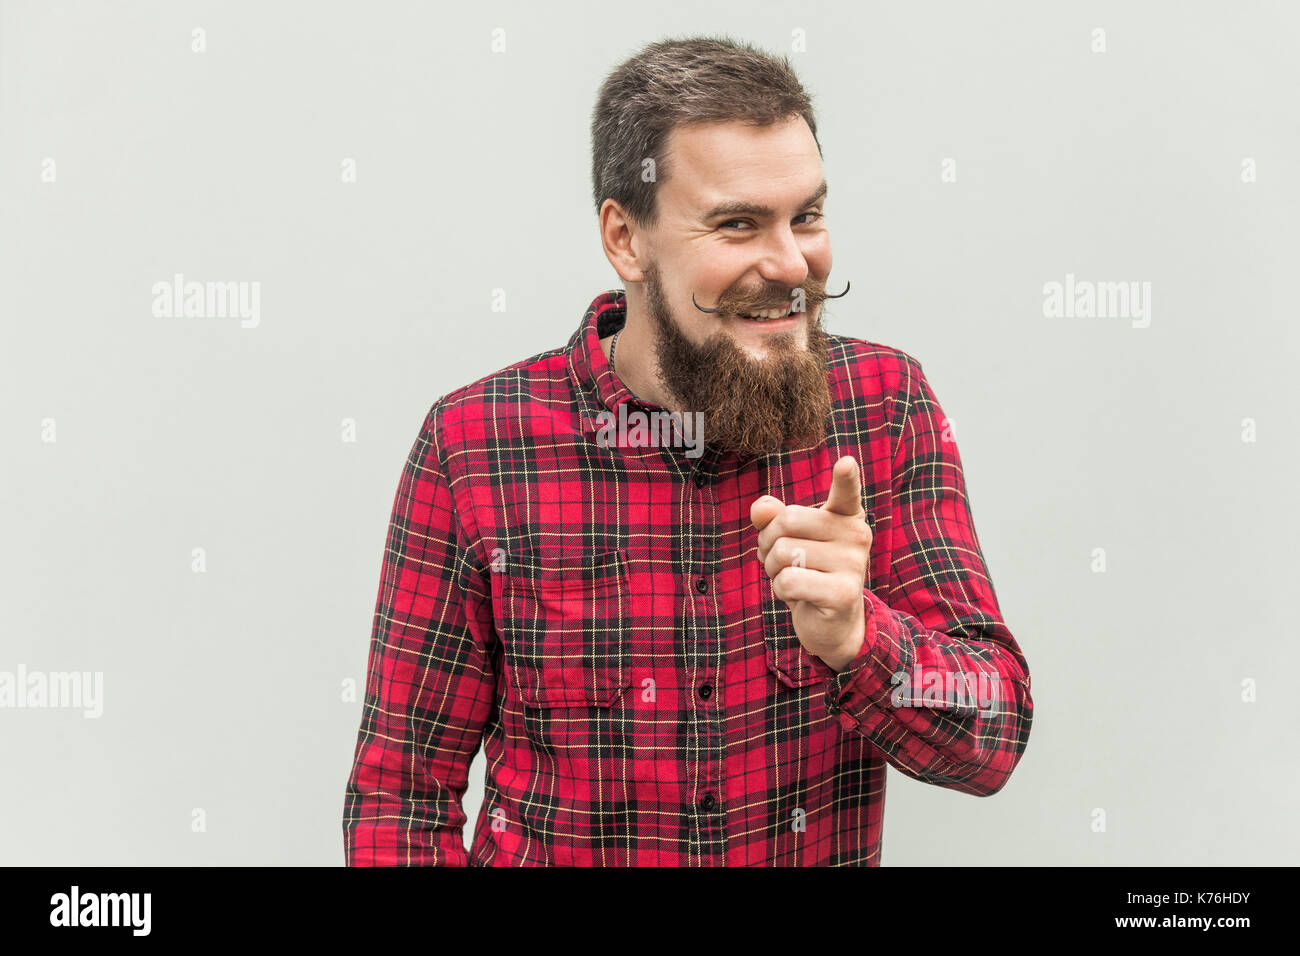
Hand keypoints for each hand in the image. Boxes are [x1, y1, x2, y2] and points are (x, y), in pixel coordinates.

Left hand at [750, 455, 872, 671]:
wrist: (832, 623)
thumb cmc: (808, 572)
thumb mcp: (788, 540)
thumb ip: (772, 518)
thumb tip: (760, 508)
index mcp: (845, 516)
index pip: (846, 492)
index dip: (846, 477)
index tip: (846, 462)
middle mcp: (856, 535)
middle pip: (787, 521)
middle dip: (768, 542)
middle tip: (780, 560)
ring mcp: (853, 564)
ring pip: (784, 553)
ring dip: (773, 569)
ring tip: (790, 578)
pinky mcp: (843, 593)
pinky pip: (788, 581)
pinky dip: (780, 590)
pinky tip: (797, 596)